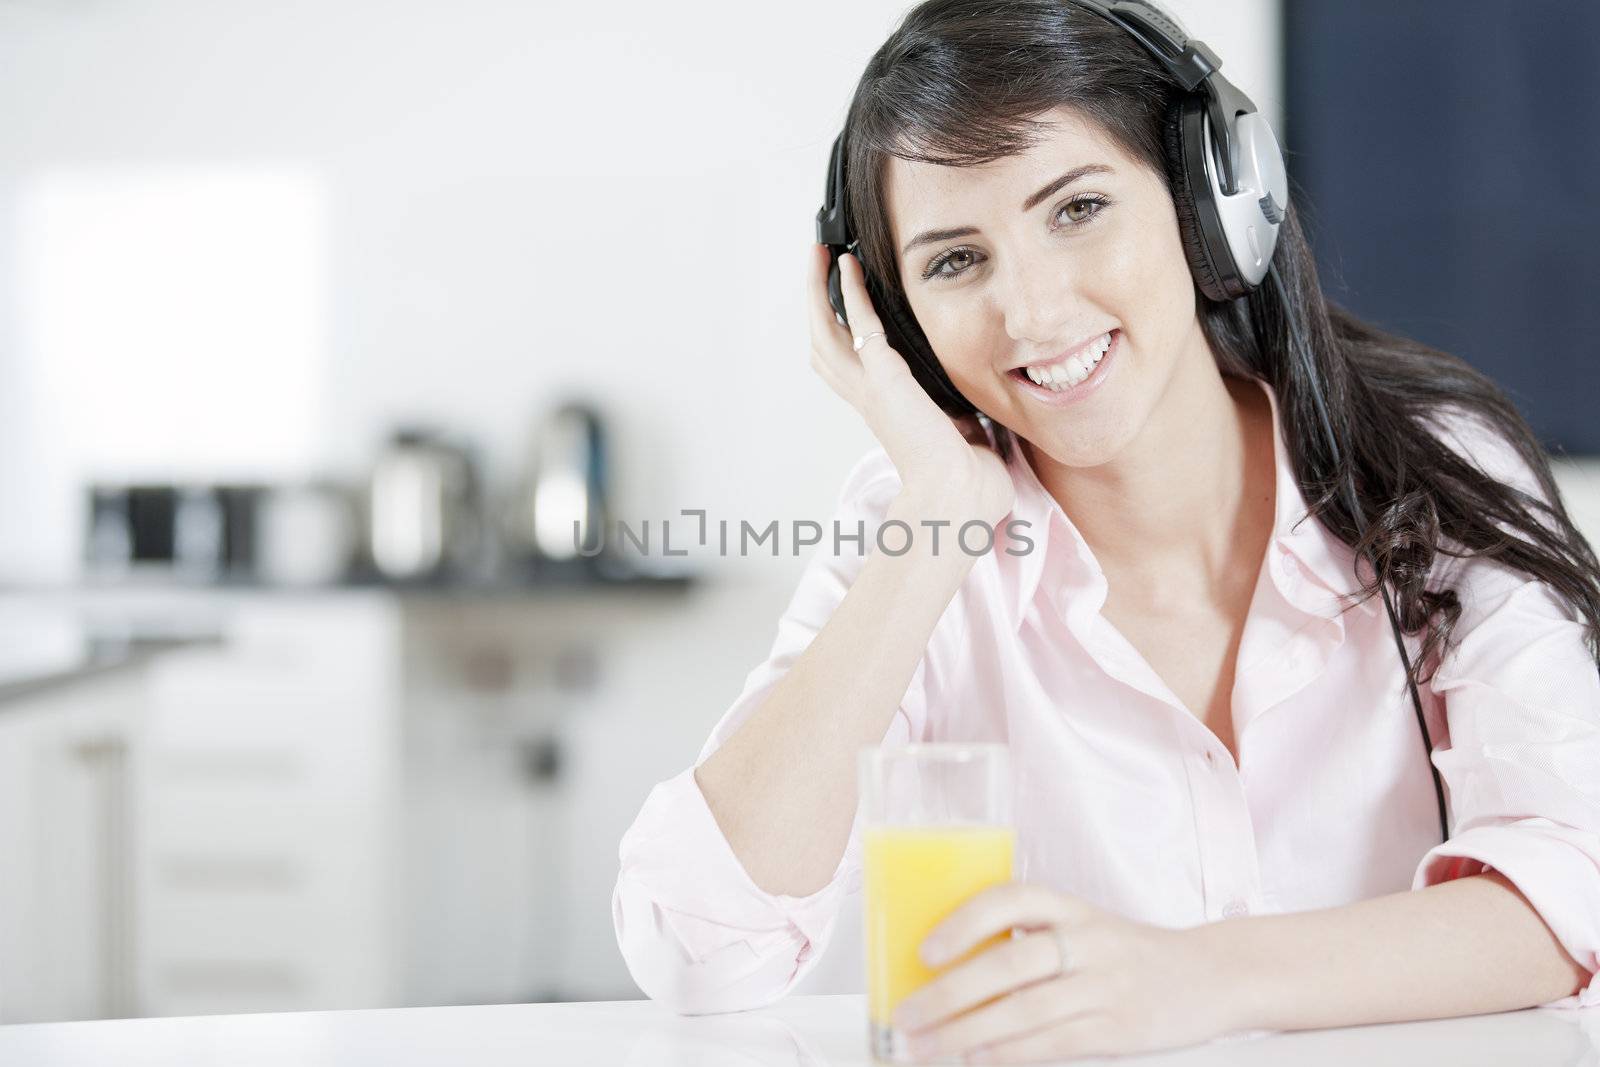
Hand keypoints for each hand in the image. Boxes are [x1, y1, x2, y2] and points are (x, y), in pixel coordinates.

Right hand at [806, 244, 1013, 526]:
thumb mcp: (962, 432)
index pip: (846, 365)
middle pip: (822, 343)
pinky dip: (852, 293)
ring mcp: (870, 389)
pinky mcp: (884, 379)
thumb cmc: (965, 481)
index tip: (840, 300)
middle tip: (817, 265)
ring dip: (820, 291)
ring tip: (821, 255)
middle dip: (816, 302)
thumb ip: (959, 411)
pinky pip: (860, 326)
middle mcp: (866, 398)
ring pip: (825, 331)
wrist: (959, 497)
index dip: (837, 331)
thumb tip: (978, 404)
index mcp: (883, 410)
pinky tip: (848, 267)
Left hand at [890, 882, 1235, 1063]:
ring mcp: (1107, 985)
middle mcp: (1088, 940)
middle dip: (949, 994)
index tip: (924, 952)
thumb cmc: (1127, 952)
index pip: (1010, 900)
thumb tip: (947, 972)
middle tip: (907, 1016)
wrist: (1213, 974)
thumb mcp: (1083, 928)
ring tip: (928, 1048)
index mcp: (1072, 907)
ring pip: (1025, 1010)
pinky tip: (977, 1059)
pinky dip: (1011, 1054)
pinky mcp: (1121, 1029)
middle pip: (1009, 963)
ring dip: (967, 1033)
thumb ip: (1029, 942)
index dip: (963, 923)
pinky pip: (1055, 1043)